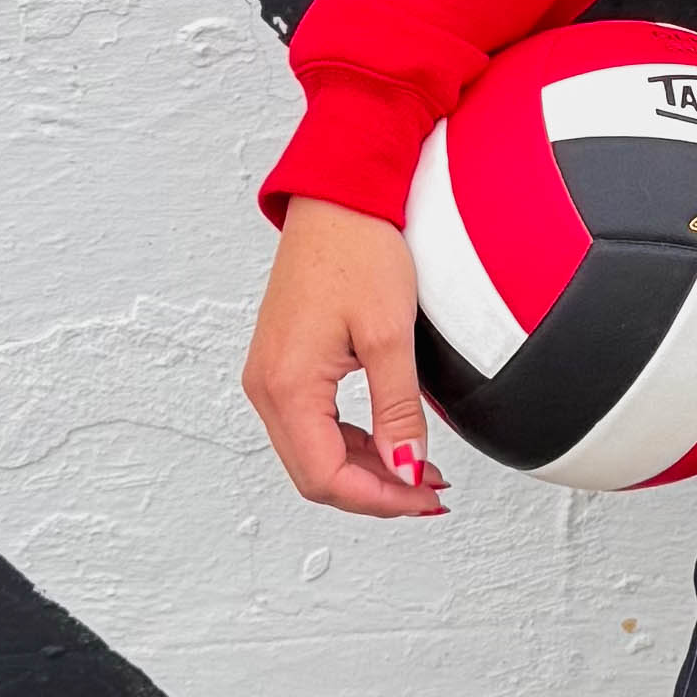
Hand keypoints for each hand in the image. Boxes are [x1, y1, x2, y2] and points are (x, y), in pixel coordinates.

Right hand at [244, 201, 451, 517]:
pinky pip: (313, 426)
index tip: (425, 497)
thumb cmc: (357, 249)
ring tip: (420, 472)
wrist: (338, 198)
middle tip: (429, 494)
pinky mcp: (284, 365)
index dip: (381, 499)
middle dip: (375, 493)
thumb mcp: (390, 336)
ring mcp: (271, 377)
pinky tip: (391, 442)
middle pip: (316, 476)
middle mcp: (267, 387)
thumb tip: (406, 470)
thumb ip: (398, 411)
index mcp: (287, 384)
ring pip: (314, 455)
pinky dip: (353, 444)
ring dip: (366, 471)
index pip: (327, 477)